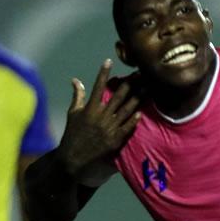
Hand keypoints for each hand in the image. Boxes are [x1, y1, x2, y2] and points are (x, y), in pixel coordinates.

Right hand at [58, 60, 140, 174]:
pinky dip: (134, 119)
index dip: (103, 73)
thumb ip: (77, 96)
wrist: (74, 159)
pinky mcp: (115, 140)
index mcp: (90, 109)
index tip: (109, 61)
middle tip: (140, 73)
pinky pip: (127, 127)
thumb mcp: (72, 114)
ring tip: (147, 87)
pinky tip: (141, 112)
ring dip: (138, 98)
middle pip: (119, 96)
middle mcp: (101, 116)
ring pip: (127, 109)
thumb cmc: (72, 135)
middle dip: (130, 83)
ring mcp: (110, 128)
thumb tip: (76, 80)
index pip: (97, 86)